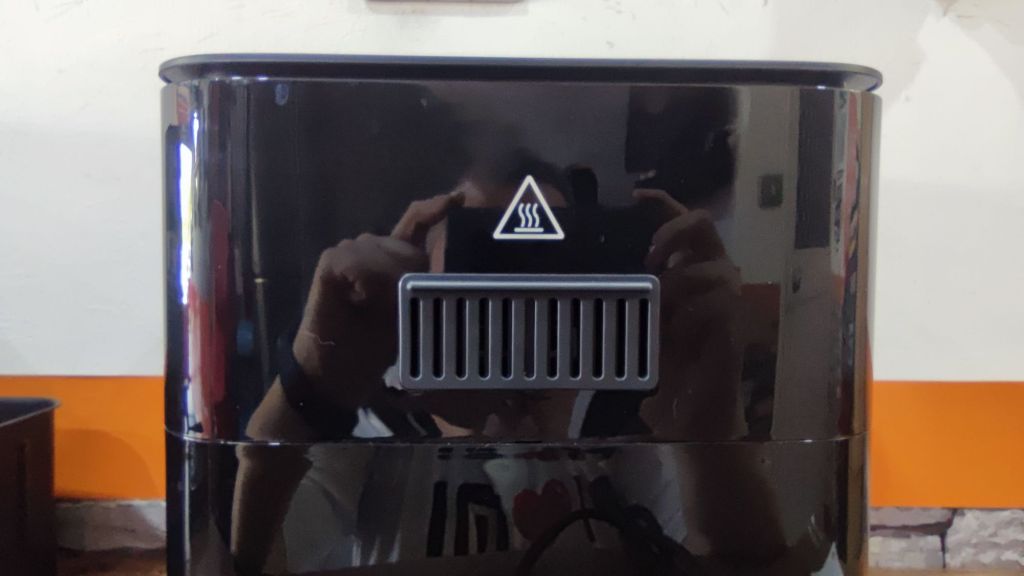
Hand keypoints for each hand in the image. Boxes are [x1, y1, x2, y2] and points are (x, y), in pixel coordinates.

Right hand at [291, 191, 463, 408]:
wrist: (337, 369)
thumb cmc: (374, 344)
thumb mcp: (411, 314)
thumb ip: (423, 286)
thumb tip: (447, 269)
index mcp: (394, 258)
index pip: (416, 222)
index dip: (435, 209)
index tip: (458, 200)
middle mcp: (372, 248)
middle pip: (403, 244)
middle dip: (409, 271)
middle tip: (398, 306)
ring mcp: (349, 251)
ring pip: (381, 250)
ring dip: (388, 280)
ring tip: (378, 309)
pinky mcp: (331, 261)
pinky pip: (358, 262)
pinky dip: (366, 282)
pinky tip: (360, 299)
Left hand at [633, 189, 744, 437]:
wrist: (692, 407)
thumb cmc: (666, 360)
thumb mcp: (639, 320)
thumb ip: (631, 294)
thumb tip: (594, 273)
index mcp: (688, 264)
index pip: (682, 219)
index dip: (663, 202)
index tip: (637, 196)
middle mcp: (712, 271)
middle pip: (704, 223)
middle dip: (672, 233)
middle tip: (648, 256)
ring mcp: (727, 295)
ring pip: (714, 266)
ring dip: (679, 283)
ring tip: (657, 305)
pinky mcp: (735, 322)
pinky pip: (718, 304)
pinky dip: (690, 316)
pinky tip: (673, 332)